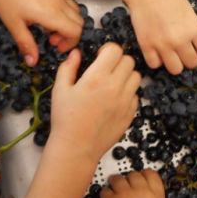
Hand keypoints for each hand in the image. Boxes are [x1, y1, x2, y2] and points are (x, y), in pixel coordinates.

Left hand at [0, 0, 82, 65]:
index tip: (56, 47)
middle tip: (52, 40)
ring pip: (75, 10)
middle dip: (70, 35)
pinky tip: (44, 11)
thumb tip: (32, 61)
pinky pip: (67, 0)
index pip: (76, 32)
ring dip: (68, 22)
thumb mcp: (13, 24)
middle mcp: (59, 2)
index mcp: (51, 14)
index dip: (70, 43)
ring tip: (49, 26)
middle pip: (79, 22)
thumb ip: (26, 43)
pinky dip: (63, 10)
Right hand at [48, 45, 139, 162]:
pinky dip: (128, 93)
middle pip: (128, 60)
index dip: (108, 50)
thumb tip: (77, 53)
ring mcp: (125, 100)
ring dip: (126, 76)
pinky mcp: (131, 113)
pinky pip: (136, 95)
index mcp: (96, 77)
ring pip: (136, 76)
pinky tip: (115, 100)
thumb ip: (68, 67)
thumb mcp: (60, 90)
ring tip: (112, 84)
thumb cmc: (65, 118)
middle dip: (118, 61)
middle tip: (107, 70)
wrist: (77, 148)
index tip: (101, 56)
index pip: (115, 50)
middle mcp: (115, 87)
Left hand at [100, 170, 164, 197]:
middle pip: (135, 174)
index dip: (145, 175)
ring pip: (118, 178)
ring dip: (116, 182)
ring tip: (114, 189)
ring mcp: (125, 193)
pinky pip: (105, 190)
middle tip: (127, 185)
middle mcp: (141, 191)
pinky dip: (105, 194)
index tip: (142, 177)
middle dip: (130, 178)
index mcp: (156, 197)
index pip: (152, 175)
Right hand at [127, 0, 196, 74]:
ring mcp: (163, 45)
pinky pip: (155, 64)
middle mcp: (180, 40)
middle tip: (184, 53)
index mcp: (194, 29)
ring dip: (175, 63)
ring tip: (171, 55)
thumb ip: (193, 28)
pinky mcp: (146, 46)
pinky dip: (157, 60)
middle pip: (192, 64)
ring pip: (175, 69)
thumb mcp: (189, 10)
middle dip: (189, 59)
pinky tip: (157, 52)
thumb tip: (195, 43)